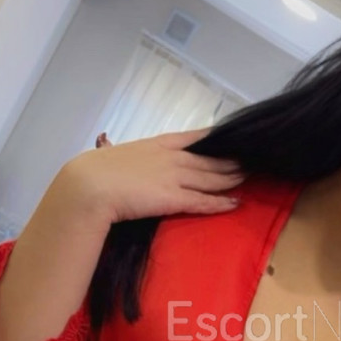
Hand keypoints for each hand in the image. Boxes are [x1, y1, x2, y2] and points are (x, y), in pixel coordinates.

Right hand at [63, 126, 245, 224]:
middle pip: (210, 159)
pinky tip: (236, 203)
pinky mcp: (174, 199)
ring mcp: (175, 177)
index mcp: (158, 143)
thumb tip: (120, 156)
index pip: (194, 137)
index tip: (230, 138)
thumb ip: (129, 157)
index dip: (215, 139)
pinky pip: (204, 201)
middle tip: (251, 162)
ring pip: (212, 178)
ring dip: (233, 179)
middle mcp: (172, 157)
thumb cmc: (96, 171)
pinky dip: (222, 203)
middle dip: (232, 161)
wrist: (90, 186)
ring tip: (249, 178)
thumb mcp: (116, 155)